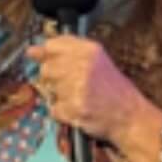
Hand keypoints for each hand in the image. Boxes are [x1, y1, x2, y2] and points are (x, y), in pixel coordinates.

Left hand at [26, 35, 152, 143]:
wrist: (130, 115)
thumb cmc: (111, 88)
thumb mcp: (95, 61)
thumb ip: (64, 52)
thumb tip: (31, 51)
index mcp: (89, 50)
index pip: (51, 46)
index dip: (49, 56)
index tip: (56, 63)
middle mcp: (83, 65)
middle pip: (46, 69)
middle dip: (55, 79)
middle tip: (74, 85)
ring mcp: (78, 87)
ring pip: (49, 90)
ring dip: (60, 97)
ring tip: (80, 98)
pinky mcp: (74, 108)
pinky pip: (54, 109)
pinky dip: (63, 113)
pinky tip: (79, 110)